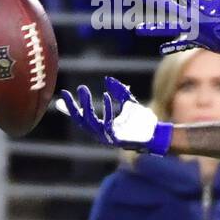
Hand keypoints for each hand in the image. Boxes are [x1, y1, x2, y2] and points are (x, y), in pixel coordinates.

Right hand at [56, 76, 171, 153]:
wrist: (157, 134)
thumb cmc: (142, 122)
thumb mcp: (129, 103)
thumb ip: (120, 92)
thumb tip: (109, 79)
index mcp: (101, 127)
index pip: (81, 118)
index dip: (70, 108)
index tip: (62, 95)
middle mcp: (101, 134)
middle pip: (82, 120)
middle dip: (76, 105)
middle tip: (78, 88)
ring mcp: (108, 138)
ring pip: (91, 122)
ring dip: (86, 105)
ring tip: (83, 90)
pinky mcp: (117, 140)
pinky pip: (107, 125)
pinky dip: (106, 109)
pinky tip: (106, 96)